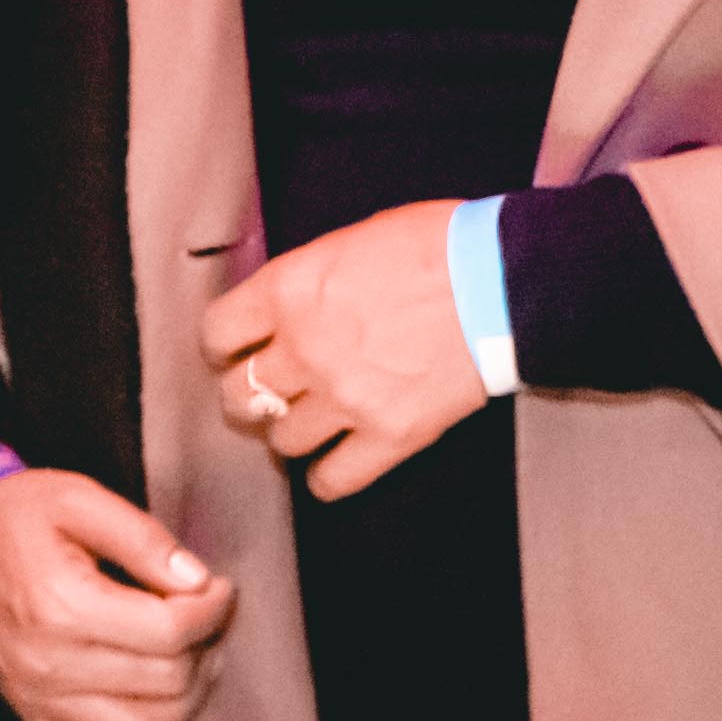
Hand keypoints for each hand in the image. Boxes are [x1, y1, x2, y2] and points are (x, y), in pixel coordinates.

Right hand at [0, 469, 231, 720]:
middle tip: (212, 614)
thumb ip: (144, 539)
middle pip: (163, 680)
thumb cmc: (16, 514)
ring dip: (184, 703)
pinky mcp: (29, 713)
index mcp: (63, 605)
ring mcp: (37, 696)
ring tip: (196, 661)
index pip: (169, 632)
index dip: (212, 610)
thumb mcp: (82, 498)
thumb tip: (196, 581)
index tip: (220, 589)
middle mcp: (49, 662)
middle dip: (205, 646)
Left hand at [204, 205, 489, 501]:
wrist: (503, 281)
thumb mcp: (350, 241)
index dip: (223, 346)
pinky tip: (334, 461)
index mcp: (290, 291)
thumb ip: (306, 283)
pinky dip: (326, 476)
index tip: (232, 351)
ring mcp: (345, 398)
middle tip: (266, 390)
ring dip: (290, 431)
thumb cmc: (438, 247)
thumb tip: (284, 309)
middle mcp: (305, 349)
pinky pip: (331, 479)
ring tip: (310, 419)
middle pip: (239, 395)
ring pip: (281, 439)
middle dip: (248, 394)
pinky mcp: (389, 436)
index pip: (218, 334)